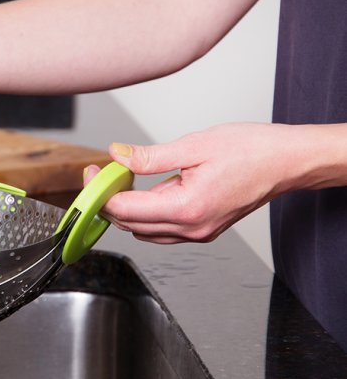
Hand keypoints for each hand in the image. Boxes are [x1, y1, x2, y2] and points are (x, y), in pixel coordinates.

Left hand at [85, 123, 303, 243]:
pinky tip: (147, 190)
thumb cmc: (252, 150)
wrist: (287, 162)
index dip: (100, 192)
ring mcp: (199, 233)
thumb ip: (149, 156)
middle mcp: (191, 228)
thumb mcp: (193, 145)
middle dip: (108, 201)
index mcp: (186, 208)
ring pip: (144, 230)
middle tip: (101, 173)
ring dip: (127, 209)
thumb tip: (116, 155)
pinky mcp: (204, 230)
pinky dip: (147, 213)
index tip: (91, 173)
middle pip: (129, 224)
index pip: (125, 209)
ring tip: (122, 180)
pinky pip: (162, 230)